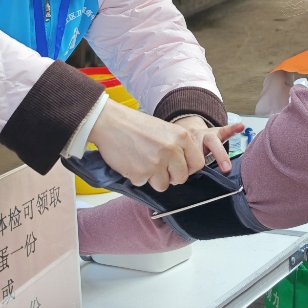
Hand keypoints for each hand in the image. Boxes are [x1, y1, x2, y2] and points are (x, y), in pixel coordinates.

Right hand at [87, 101, 238, 190]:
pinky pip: (143, 184)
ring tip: (143, 163)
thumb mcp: (165, 129)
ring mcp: (156, 163)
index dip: (188, 168)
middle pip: (182, 177)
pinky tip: (132, 162)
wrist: (110, 122)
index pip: (198, 163)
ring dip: (153, 179)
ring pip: (163, 185)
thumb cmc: (135, 125)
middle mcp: (172, 150)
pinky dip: (137, 177)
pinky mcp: (140, 173)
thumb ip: (177, 146)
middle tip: (158, 167)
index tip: (179, 168)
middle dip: (170, 176)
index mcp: (181, 137)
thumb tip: (182, 167)